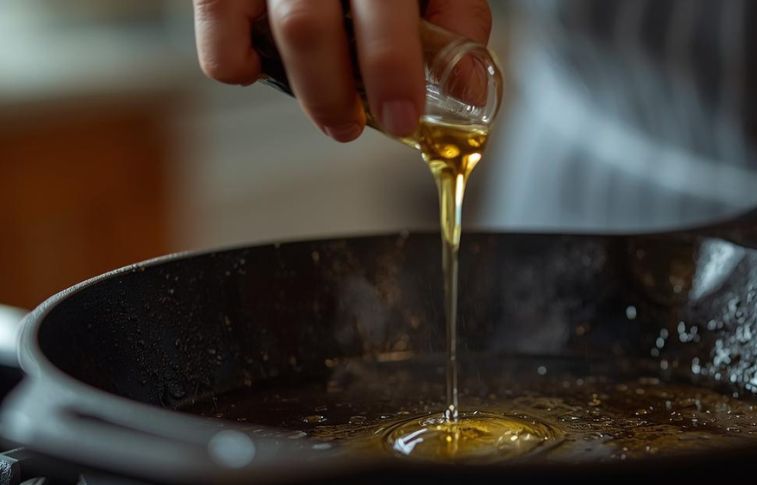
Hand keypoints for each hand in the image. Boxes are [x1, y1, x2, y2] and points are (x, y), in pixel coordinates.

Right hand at [193, 0, 491, 139]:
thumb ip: (454, 21)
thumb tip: (465, 91)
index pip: (380, 7)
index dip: (391, 69)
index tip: (403, 118)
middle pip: (308, 28)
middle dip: (336, 97)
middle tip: (357, 127)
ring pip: (271, 35)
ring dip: (308, 93)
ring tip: (338, 118)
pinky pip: (217, 36)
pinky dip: (238, 67)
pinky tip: (268, 71)